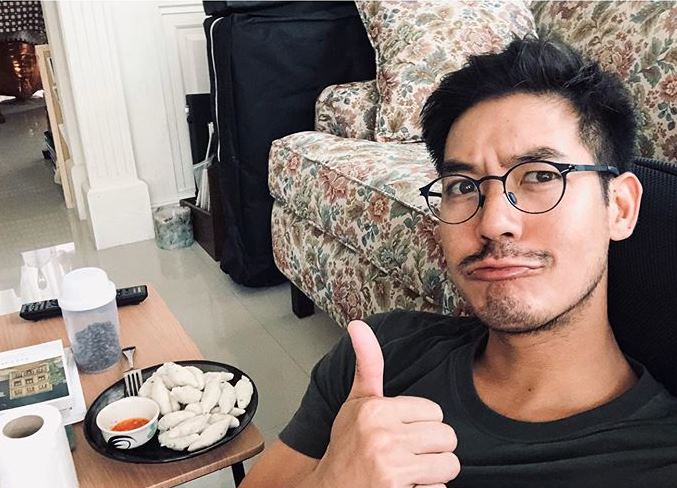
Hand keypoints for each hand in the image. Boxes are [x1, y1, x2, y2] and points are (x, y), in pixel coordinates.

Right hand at [313, 320, 459, 487]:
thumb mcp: (355, 403)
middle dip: (433, 449)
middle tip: (407, 455)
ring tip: (409, 472)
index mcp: (376, 410)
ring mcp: (391, 467)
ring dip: (434, 473)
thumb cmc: (347, 447)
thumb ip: (367, 364)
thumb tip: (358, 325)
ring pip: (449, 465)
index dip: (422, 425)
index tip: (401, 433)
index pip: (435, 412)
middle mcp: (383, 436)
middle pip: (448, 438)